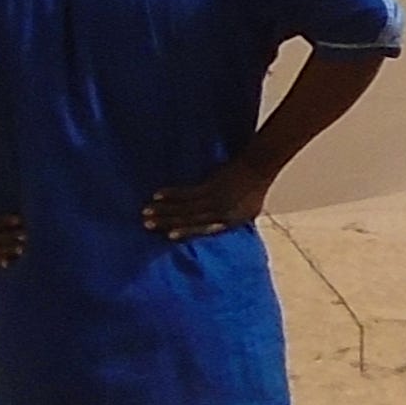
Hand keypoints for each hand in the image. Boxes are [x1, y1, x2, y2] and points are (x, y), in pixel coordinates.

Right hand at [145, 162, 273, 239]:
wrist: (259, 167)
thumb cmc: (256, 189)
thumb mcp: (250, 212)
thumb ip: (233, 220)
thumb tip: (220, 226)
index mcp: (229, 222)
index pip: (203, 230)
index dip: (185, 232)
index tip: (168, 237)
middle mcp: (219, 212)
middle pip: (188, 219)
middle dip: (166, 222)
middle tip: (146, 225)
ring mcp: (213, 199)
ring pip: (184, 207)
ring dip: (163, 209)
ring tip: (146, 211)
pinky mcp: (210, 185)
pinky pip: (187, 192)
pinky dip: (171, 194)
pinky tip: (158, 194)